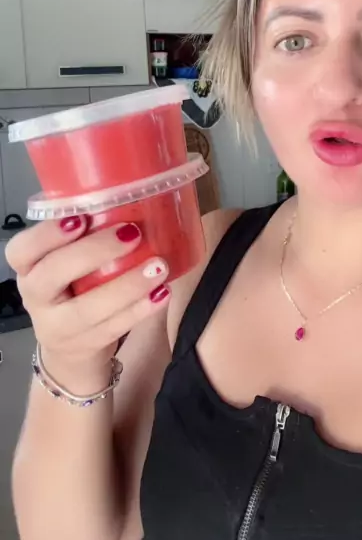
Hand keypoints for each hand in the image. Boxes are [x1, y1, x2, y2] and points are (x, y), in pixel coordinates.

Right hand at [6, 217, 169, 382]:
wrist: (68, 346)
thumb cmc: (73, 284)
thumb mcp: (66, 259)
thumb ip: (84, 234)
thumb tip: (129, 194)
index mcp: (28, 266)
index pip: (21, 249)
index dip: (47, 234)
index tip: (81, 218)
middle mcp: (35, 296)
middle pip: (52, 275)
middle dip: (93, 252)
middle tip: (133, 234)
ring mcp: (56, 326)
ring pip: (87, 309)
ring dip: (127, 286)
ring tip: (159, 266)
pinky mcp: (84, 346)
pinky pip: (113, 329)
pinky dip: (140, 310)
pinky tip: (161, 293)